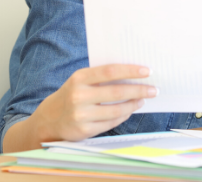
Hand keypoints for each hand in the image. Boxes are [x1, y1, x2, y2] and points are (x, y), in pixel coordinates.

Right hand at [4, 64, 156, 150]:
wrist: (48, 120)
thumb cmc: (71, 94)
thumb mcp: (80, 80)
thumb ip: (101, 77)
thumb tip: (133, 73)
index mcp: (79, 78)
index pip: (110, 71)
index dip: (131, 71)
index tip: (148, 71)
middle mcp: (78, 96)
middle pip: (117, 92)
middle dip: (139, 90)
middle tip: (154, 89)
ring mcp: (81, 115)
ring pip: (116, 110)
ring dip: (134, 104)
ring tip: (143, 99)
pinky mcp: (83, 130)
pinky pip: (111, 123)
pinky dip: (124, 116)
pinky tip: (130, 110)